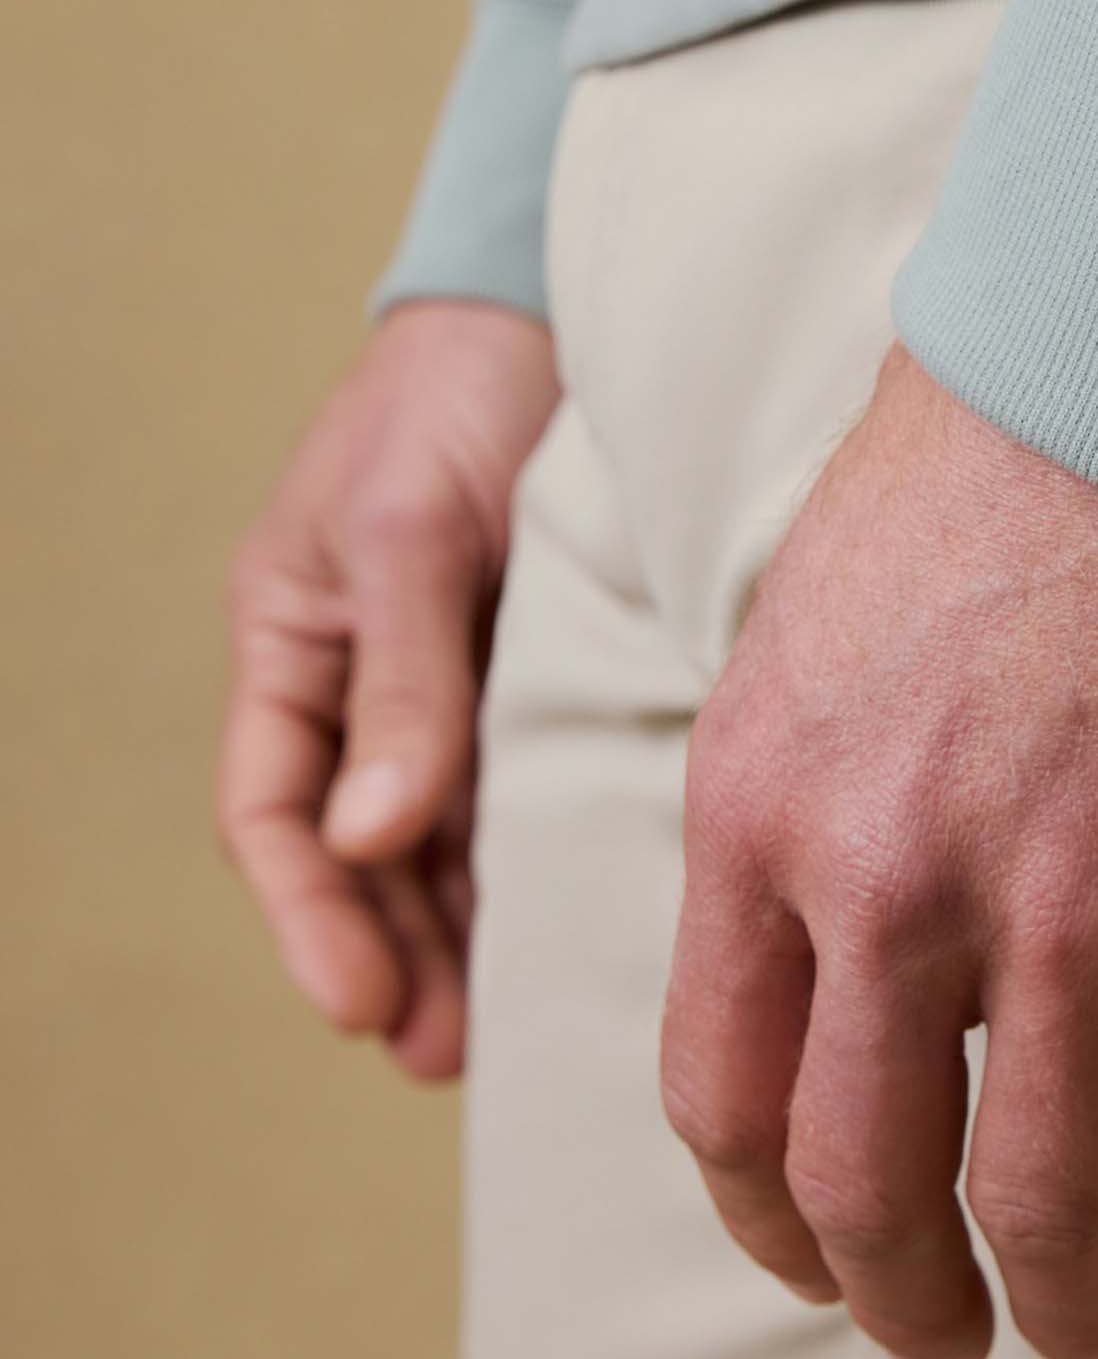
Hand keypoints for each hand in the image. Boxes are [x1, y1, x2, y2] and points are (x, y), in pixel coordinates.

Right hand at [219, 300, 557, 1079]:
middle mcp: (364, 671)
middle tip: (445, 1056)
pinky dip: (530, 851)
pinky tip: (564, 917)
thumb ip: (403, 679)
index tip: (363, 1010)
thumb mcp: (409, 529)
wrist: (560, 302)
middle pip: (357, 847)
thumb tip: (374, 840)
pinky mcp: (542, 659)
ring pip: (440, 832)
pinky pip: (521, 779)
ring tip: (502, 1028)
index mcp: (293, 638)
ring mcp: (454, 670)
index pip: (272, 810)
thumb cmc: (454, 395)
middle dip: (391, 953)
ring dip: (461, 927)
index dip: (309, 918)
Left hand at [662, 345, 1097, 1358]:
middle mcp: (894, 875)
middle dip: (906, 1297)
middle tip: (954, 1333)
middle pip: (865, 1185)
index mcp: (764, 797)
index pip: (722, 1095)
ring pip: (1047, 1201)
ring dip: (1074, 1304)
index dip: (769, 1215)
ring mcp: (1079, 896)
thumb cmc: (1015, 429)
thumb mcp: (826, 601)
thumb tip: (857, 932)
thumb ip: (814, 782)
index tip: (819, 1248)